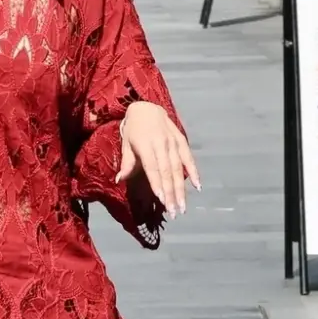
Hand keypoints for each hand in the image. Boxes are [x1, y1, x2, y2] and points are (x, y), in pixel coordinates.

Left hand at [116, 103, 200, 218]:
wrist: (146, 106)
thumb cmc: (133, 129)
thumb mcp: (126, 144)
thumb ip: (126, 163)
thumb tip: (119, 180)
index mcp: (145, 145)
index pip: (153, 168)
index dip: (158, 184)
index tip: (162, 200)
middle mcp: (161, 144)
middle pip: (167, 172)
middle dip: (171, 193)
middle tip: (174, 212)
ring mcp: (173, 142)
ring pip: (179, 168)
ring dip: (182, 189)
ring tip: (182, 206)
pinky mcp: (181, 140)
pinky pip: (188, 158)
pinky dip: (194, 172)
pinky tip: (198, 186)